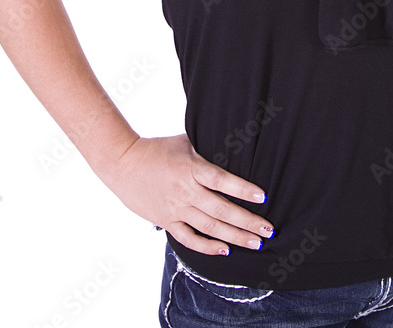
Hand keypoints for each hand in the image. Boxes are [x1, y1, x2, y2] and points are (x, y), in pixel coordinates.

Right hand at [102, 133, 273, 254]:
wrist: (123, 164)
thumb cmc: (157, 148)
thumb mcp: (185, 141)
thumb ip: (207, 149)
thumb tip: (233, 145)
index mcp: (191, 168)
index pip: (222, 181)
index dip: (243, 190)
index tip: (263, 197)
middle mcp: (186, 191)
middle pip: (222, 210)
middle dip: (248, 222)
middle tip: (269, 230)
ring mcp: (176, 209)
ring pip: (210, 228)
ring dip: (235, 237)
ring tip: (256, 243)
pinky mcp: (166, 221)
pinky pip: (189, 238)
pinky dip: (208, 246)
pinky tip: (225, 250)